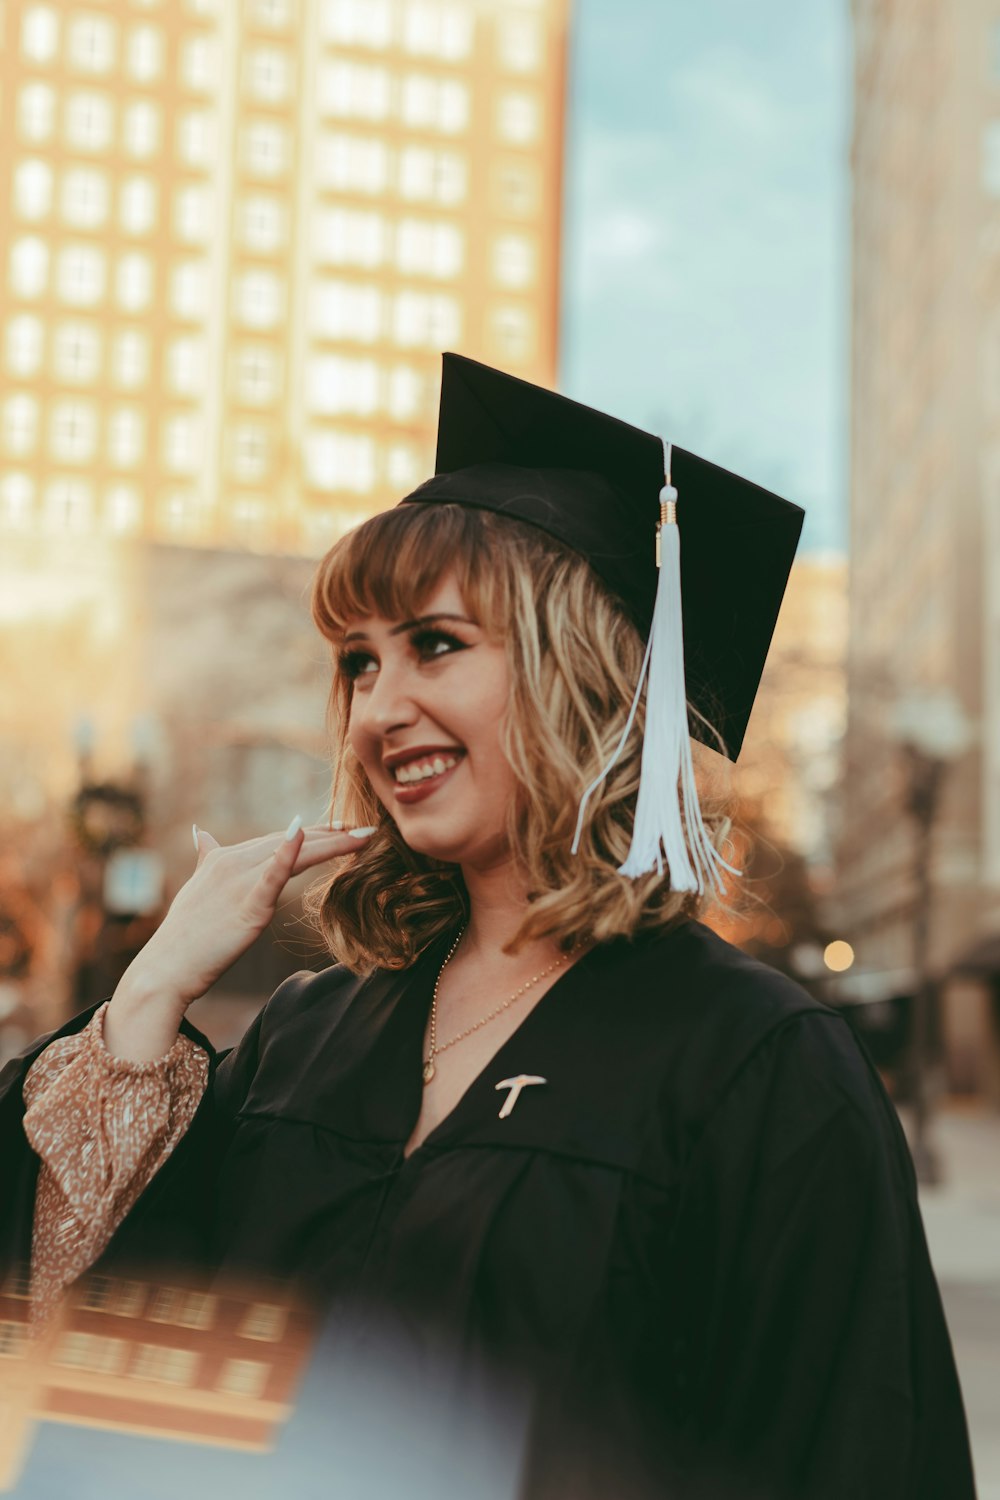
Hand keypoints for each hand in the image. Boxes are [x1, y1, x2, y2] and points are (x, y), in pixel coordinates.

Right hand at [106, 820, 373, 1057]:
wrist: (166, 969)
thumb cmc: (185, 936)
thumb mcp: (198, 889)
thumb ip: (206, 860)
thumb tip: (202, 834)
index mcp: (224, 857)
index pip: (277, 838)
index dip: (313, 832)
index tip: (341, 827)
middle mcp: (233, 862)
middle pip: (293, 841)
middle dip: (332, 833)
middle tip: (365, 826)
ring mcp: (240, 881)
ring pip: (294, 853)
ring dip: (333, 842)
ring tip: (363, 835)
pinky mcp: (248, 905)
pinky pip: (272, 874)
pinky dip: (288, 853)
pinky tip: (304, 836)